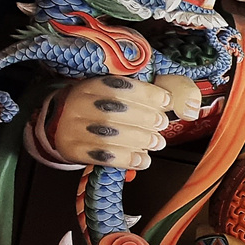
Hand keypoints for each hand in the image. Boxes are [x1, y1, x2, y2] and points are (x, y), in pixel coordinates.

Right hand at [50, 75, 200, 169]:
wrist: (58, 124)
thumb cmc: (96, 107)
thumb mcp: (113, 93)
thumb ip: (146, 95)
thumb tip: (186, 102)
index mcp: (90, 84)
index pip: (119, 85)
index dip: (146, 93)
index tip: (166, 100)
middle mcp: (77, 104)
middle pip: (114, 110)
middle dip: (145, 118)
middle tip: (162, 125)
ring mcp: (70, 128)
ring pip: (108, 135)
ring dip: (140, 140)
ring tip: (157, 143)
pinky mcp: (71, 150)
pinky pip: (101, 157)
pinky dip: (127, 159)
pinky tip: (143, 160)